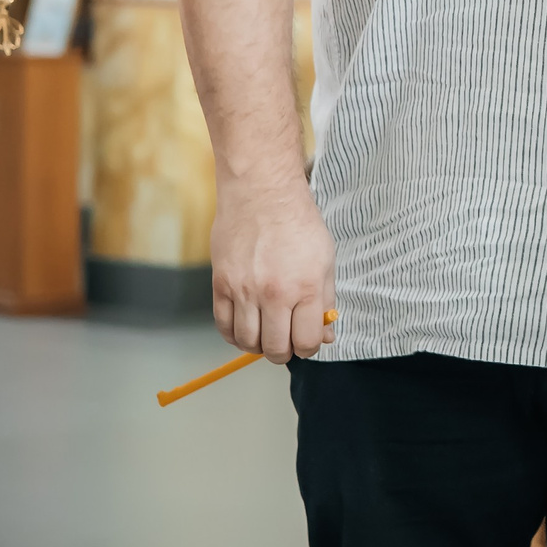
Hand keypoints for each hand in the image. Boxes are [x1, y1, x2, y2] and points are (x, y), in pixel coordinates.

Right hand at [210, 177, 336, 362]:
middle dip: (284, 353)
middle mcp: (274, 293)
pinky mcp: (220, 284)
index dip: (309, 348)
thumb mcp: (325, 261)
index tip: (307, 341)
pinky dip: (234, 335)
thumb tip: (325, 335)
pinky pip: (223, 326)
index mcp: (306, 287)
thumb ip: (325, 302)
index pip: (306, 342)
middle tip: (286, 343)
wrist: (262, 194)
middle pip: (275, 349)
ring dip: (258, 346)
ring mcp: (244, 290)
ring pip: (247, 342)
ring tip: (266, 335)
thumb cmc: (298, 224)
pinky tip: (245, 329)